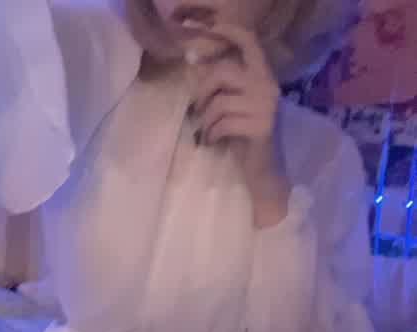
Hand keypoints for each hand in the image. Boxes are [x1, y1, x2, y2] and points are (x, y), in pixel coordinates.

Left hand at [189, 24, 290, 227]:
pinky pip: (223, 123)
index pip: (249, 42)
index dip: (228, 31)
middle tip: (196, 110)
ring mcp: (267, 106)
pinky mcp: (262, 126)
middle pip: (224, 72)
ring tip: (205, 132)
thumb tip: (193, 63)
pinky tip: (212, 142)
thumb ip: (221, 86)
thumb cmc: (244, 139)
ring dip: (205, 120)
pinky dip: (211, 134)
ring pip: (220, 101)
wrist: (264, 172)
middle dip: (202, 91)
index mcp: (263, 76)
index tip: (206, 28)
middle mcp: (268, 86)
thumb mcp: (232, 107)